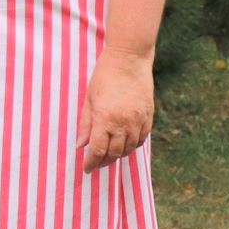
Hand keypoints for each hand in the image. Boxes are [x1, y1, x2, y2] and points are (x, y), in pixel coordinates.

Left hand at [77, 47, 154, 172]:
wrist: (128, 59)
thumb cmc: (104, 76)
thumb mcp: (89, 99)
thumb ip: (85, 124)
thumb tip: (80, 146)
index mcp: (104, 118)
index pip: (97, 150)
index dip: (91, 162)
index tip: (86, 169)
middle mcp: (123, 123)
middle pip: (114, 153)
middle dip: (103, 161)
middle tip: (96, 163)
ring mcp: (138, 121)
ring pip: (129, 149)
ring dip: (118, 155)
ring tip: (109, 155)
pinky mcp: (148, 117)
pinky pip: (141, 139)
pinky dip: (132, 146)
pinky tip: (125, 145)